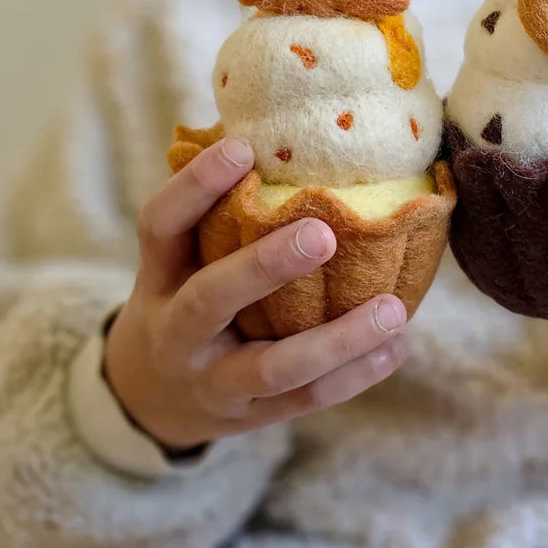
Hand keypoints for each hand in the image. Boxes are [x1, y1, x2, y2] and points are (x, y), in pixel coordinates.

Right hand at [103, 136, 409, 451]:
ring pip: (273, 368)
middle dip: (265, 268)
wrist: (150, 399)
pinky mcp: (250, 418)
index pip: (160, 226)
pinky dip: (356, 375)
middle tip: (323, 233)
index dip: (195, 186)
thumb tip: (274, 129)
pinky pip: (305, 400)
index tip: (243, 147)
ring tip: (393, 309)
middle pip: (210, 300)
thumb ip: (217, 213)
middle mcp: (176, 332)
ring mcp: (212, 382)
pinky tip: (398, 345)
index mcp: (157, 278)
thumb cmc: (183, 298)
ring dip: (337, 340)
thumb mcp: (178, 260)